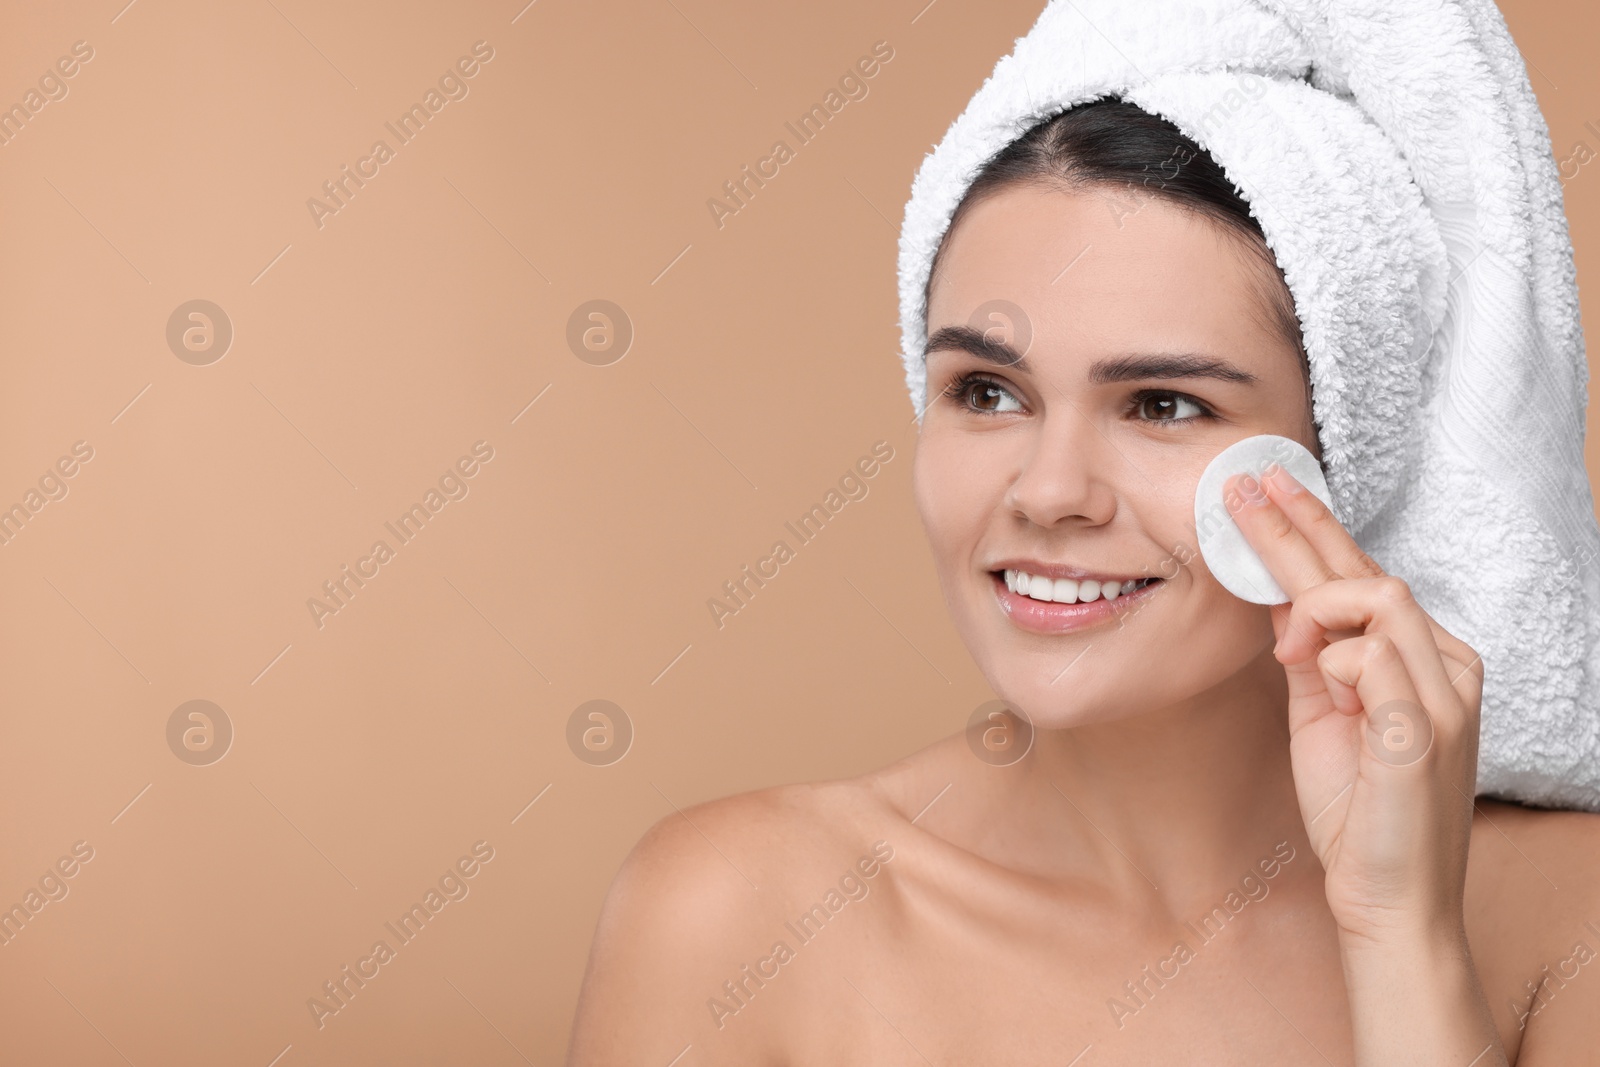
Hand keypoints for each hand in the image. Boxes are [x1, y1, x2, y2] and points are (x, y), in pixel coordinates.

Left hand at [1224, 463, 1484, 947]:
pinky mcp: (1425, 730)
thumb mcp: (1320, 716)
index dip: (1313, 532)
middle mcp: (1444, 668)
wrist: (1388, 897)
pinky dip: (1335, 658)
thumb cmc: (1358, 812)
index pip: (1364, 579)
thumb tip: (1281, 603)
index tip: (1265, 495)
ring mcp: (1443, 697)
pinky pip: (1375, 656)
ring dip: (1318, 604)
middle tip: (1247, 485)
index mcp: (1419, 662)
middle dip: (1301, 523)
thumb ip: (1310, 659)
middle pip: (1369, 572)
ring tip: (1289, 643)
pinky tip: (1320, 677)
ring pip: (1381, 597)